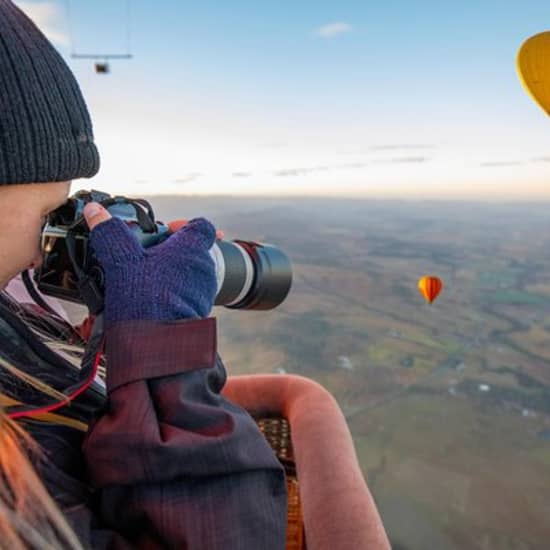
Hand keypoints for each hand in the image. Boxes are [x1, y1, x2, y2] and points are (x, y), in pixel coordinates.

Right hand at [83, 202, 217, 325]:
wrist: (158, 344)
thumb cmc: (147, 300)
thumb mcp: (121, 261)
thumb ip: (109, 233)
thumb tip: (96, 212)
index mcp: (192, 248)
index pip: (201, 226)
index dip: (184, 224)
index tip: (166, 229)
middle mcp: (204, 268)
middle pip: (191, 250)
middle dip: (169, 251)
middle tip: (144, 256)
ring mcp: (203, 292)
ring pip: (188, 274)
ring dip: (169, 274)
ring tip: (141, 280)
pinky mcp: (197, 311)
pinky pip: (185, 295)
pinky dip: (169, 294)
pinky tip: (147, 300)